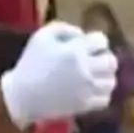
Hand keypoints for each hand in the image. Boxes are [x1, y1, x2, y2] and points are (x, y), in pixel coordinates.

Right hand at [0, 22, 117, 126]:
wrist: (23, 95)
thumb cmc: (30, 63)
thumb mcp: (40, 37)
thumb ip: (62, 28)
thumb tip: (81, 34)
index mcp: (74, 51)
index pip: (100, 41)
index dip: (96, 40)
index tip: (88, 43)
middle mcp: (86, 69)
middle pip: (111, 61)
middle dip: (103, 57)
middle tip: (93, 59)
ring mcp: (88, 89)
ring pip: (111, 80)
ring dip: (103, 75)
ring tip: (92, 75)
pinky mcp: (86, 104)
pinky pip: (105, 98)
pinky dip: (101, 92)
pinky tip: (89, 89)